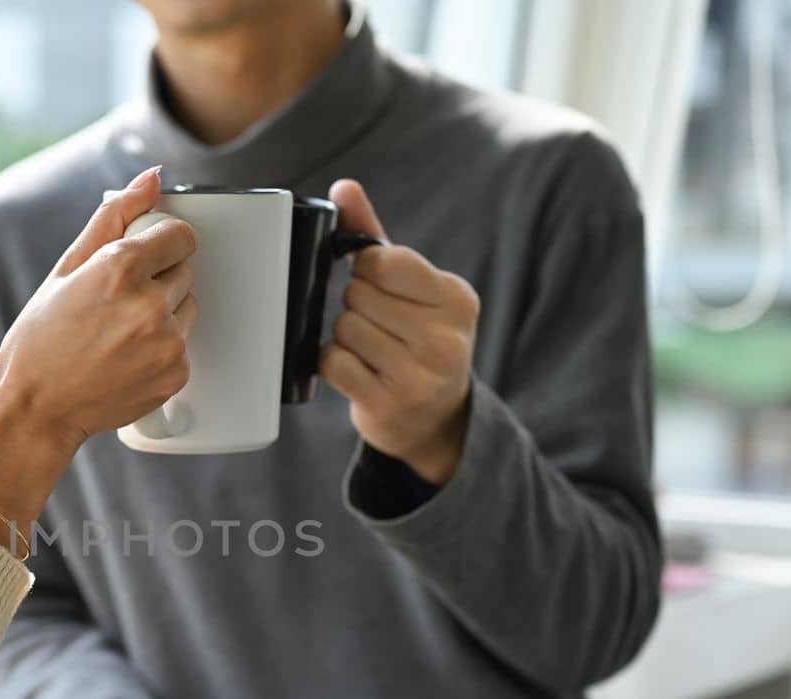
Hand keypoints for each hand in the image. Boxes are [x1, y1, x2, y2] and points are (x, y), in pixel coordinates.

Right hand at [0, 165, 198, 457]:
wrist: (36, 408)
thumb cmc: (41, 341)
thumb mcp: (67, 269)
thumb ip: (114, 218)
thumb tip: (152, 179)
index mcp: (120, 268)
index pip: (180, 235)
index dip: (160, 244)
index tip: (144, 257)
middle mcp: (149, 304)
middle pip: (185, 271)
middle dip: (158, 280)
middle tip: (116, 305)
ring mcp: (166, 343)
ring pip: (188, 307)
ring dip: (165, 313)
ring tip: (120, 333)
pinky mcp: (175, 374)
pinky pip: (184, 345)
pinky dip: (163, 349)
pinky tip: (127, 358)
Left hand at [319, 179, 479, 485]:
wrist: (434, 418)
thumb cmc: (418, 339)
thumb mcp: (412, 289)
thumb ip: (376, 239)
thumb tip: (344, 188)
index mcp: (456, 299)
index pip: (387, 262)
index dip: (367, 269)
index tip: (375, 282)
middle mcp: (446, 338)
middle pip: (359, 295)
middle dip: (356, 306)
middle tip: (378, 324)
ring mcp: (419, 376)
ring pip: (345, 328)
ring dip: (345, 336)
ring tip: (370, 349)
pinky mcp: (388, 403)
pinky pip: (334, 363)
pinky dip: (334, 363)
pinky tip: (358, 370)